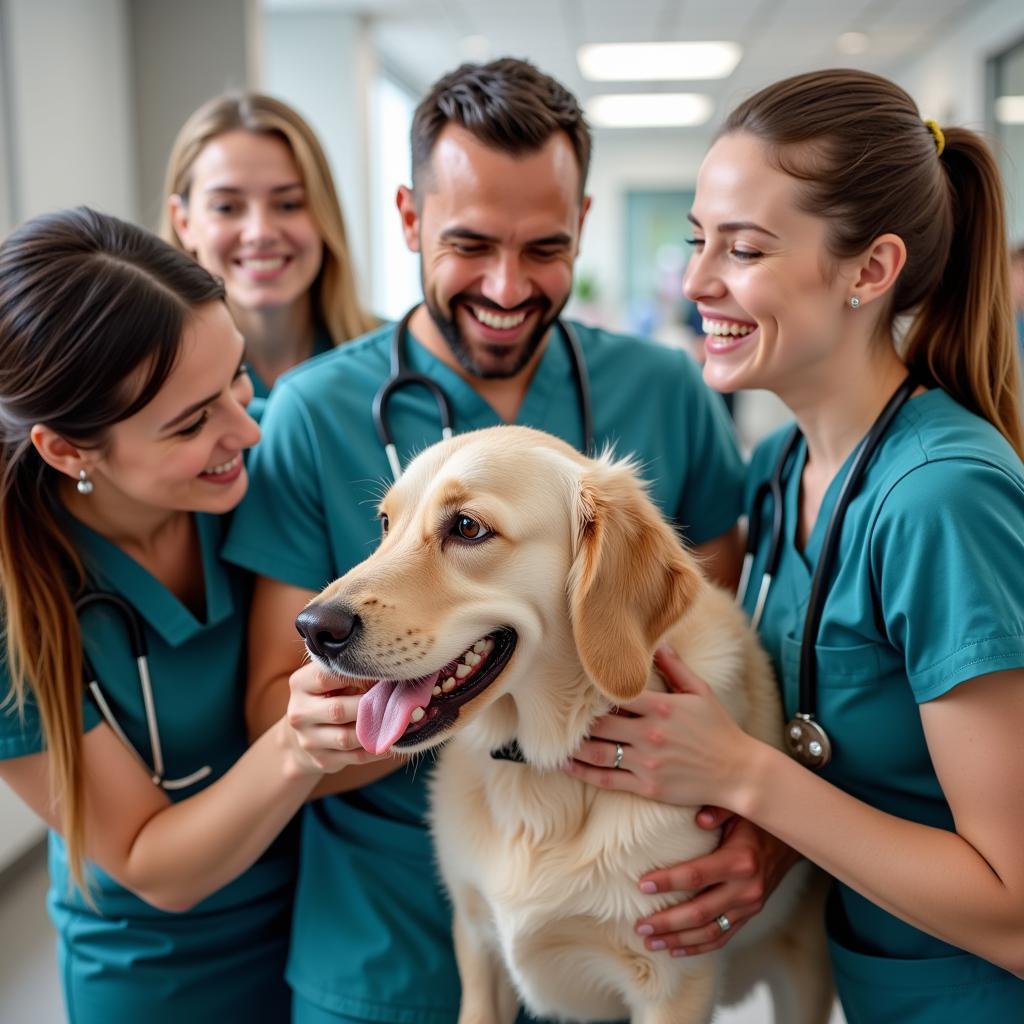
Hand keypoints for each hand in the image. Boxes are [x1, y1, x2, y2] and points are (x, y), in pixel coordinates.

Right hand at [285, 662, 387, 773]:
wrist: (306, 732)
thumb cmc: (328, 695)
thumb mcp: (330, 678)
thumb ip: (349, 672)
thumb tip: (386, 671)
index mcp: (300, 684)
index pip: (325, 676)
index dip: (355, 676)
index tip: (380, 675)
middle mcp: (299, 713)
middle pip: (338, 710)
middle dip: (369, 705)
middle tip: (397, 700)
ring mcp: (308, 740)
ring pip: (346, 737)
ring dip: (375, 730)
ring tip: (400, 721)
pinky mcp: (322, 760)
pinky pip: (355, 757)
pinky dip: (377, 749)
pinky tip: (392, 741)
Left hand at [564, 645, 756, 808]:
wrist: (738, 772)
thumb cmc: (719, 729)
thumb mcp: (700, 692)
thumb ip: (675, 668)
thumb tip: (658, 642)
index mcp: (661, 707)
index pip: (617, 695)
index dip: (593, 693)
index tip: (574, 688)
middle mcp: (649, 734)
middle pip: (601, 724)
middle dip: (577, 720)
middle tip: (554, 715)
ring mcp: (647, 762)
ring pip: (598, 753)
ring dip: (572, 748)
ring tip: (551, 743)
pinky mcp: (647, 786)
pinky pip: (607, 780)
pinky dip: (583, 773)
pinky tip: (566, 766)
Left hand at [634, 813, 802, 955]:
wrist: (788, 842)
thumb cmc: (756, 821)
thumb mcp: (739, 809)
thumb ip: (718, 810)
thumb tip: (699, 818)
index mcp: (741, 861)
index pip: (697, 876)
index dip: (668, 882)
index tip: (642, 885)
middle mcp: (746, 889)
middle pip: (700, 912)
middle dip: (667, 921)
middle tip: (640, 925)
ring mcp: (749, 907)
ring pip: (710, 931)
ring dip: (678, 940)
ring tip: (651, 941)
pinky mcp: (749, 916)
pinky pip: (722, 936)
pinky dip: (698, 946)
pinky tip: (676, 949)